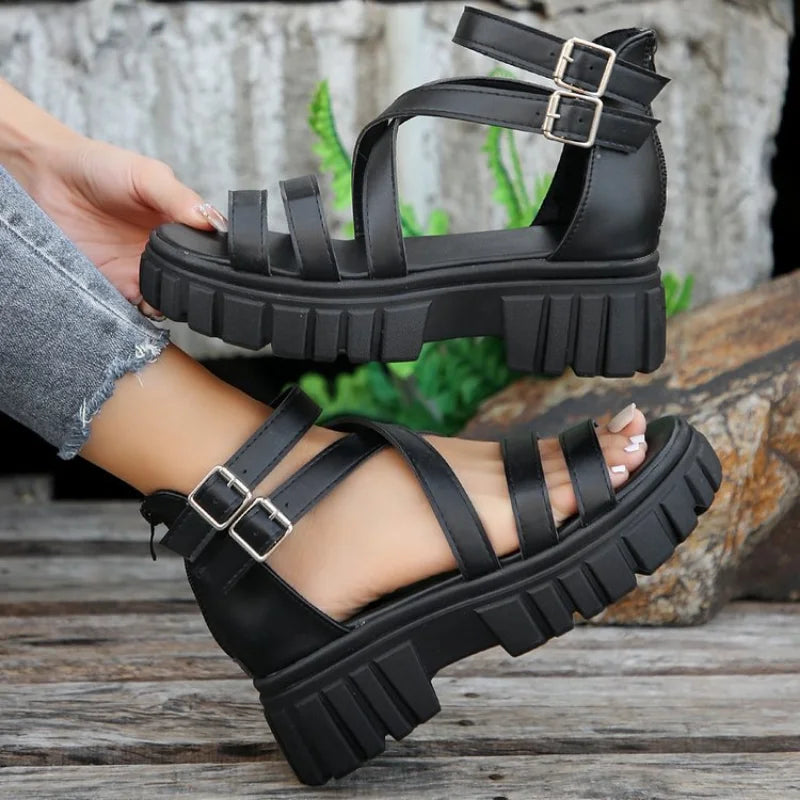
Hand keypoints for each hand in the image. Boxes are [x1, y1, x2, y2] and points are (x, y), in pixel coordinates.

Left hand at [21, 133, 213, 314]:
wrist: (45, 176)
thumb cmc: (99, 166)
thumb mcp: (147, 175)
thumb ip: (179, 197)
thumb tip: (214, 222)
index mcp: (182, 226)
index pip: (211, 253)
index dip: (218, 264)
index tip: (219, 269)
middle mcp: (165, 252)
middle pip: (193, 283)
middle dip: (196, 291)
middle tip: (191, 287)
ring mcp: (140, 271)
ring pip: (169, 301)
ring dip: (171, 304)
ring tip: (166, 296)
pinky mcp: (115, 286)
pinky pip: (136, 309)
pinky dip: (143, 312)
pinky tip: (144, 303)